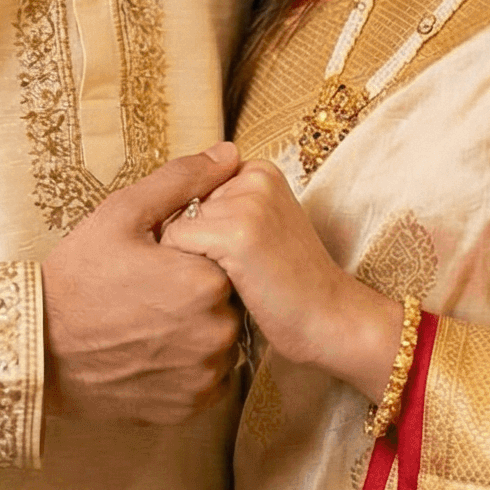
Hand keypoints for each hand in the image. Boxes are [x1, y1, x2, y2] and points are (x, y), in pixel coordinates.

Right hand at [39, 144, 243, 424]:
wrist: (36, 352)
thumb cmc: (76, 277)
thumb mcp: (121, 214)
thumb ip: (181, 181)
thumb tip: (229, 154)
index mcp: (206, 281)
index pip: (224, 256)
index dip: (191, 254)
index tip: (158, 260)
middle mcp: (216, 332)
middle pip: (225, 298)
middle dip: (194, 291)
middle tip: (146, 292)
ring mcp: (203, 375)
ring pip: (217, 338)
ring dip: (193, 329)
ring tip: (145, 322)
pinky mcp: (189, 407)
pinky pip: (206, 377)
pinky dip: (186, 365)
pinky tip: (149, 352)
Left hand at [161, 161, 403, 402]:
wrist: (331, 318)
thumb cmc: (286, 283)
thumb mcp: (257, 228)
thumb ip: (218, 208)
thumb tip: (158, 211)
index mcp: (258, 170)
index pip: (189, 189)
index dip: (194, 230)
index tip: (225, 256)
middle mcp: (252, 175)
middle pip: (178, 206)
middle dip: (188, 244)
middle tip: (232, 272)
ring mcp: (246, 202)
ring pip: (172, 226)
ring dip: (186, 262)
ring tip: (230, 280)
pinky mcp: (236, 233)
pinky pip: (175, 246)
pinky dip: (184, 274)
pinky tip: (224, 289)